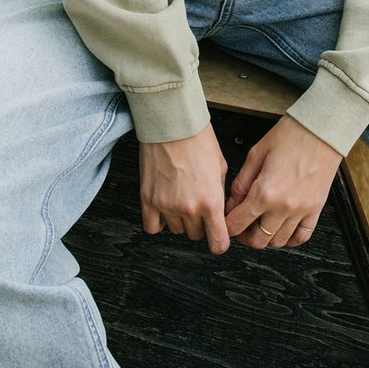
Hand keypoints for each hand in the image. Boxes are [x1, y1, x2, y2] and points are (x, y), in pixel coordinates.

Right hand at [139, 123, 231, 253]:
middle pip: (196, 236)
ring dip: (180, 221)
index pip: (218, 243)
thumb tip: (219, 212)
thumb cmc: (198, 140)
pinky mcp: (148, 200)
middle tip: (199, 208)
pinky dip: (159, 222)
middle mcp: (189, 208)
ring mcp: (166, 206)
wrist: (172, 124)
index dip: (220, 242)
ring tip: (181, 200)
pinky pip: (152, 227)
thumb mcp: (221, 169)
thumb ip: (220, 195)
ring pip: (176, 231)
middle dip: (200, 225)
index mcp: (211, 201)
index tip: (219, 239)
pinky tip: (164, 209)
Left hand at [224, 114, 341, 249]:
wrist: (322, 130)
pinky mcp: (316, 209)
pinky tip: (282, 229)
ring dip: (266, 238)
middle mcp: (284, 206)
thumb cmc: (291, 135)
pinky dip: (290, 239)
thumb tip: (232, 203)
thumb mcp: (256, 155)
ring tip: (261, 225)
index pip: (238, 224)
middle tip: (242, 226)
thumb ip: (241, 184)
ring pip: (278, 242)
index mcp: (265, 192)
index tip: (226, 223)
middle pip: (258, 240)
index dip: (227, 226)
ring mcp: (302, 210)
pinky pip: (302, 236)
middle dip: (245, 237)